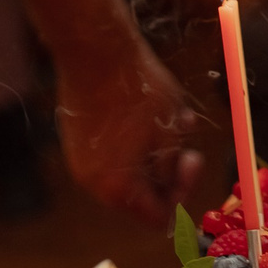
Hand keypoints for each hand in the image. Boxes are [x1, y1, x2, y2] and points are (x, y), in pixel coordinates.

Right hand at [20, 0, 204, 226]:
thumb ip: (172, 169)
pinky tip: (148, 113)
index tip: (192, 165)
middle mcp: (93, 183)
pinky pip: (110, 153)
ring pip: (126, 171)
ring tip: (171, 121)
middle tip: (186, 145)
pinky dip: (132, 142)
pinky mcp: (75, 141)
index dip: (181, 195)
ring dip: (153, 153)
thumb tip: (174, 193)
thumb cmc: (139, 90)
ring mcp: (80, 161)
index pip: (157, 217)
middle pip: (140, 196)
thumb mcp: (171, 132)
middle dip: (168, 172)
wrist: (95, 51)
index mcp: (119, 188)